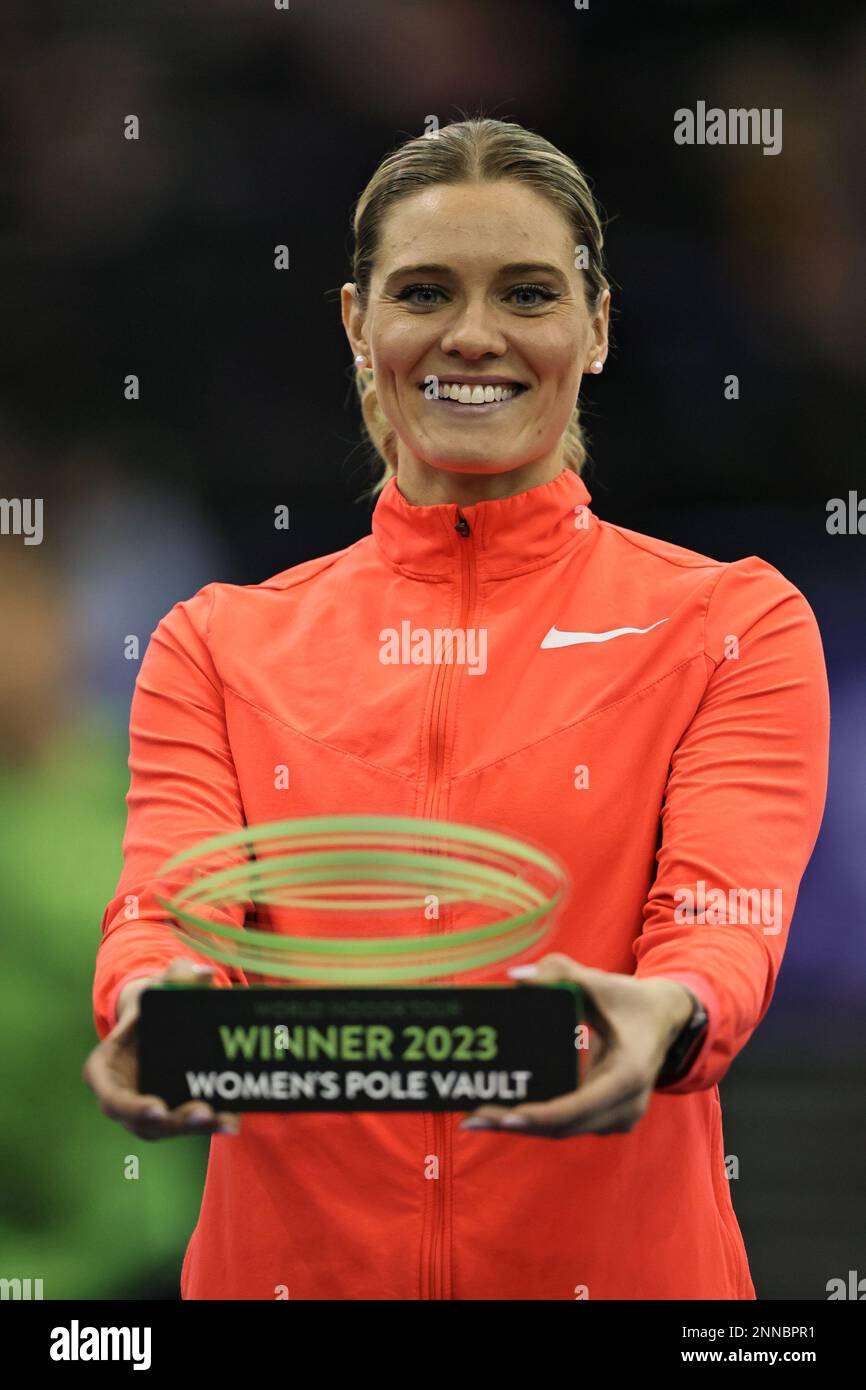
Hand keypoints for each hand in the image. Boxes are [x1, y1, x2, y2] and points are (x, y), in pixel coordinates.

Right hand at [82, 958, 240, 1140]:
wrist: (158, 1019)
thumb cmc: (152, 1003)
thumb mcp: (160, 985)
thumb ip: (178, 976)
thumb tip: (204, 974)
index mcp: (104, 1068)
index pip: (112, 1096)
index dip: (132, 1107)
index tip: (158, 1108)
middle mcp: (119, 1096)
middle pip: (143, 1121)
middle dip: (175, 1122)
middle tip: (203, 1112)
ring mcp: (141, 1109)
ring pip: (166, 1128)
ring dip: (195, 1128)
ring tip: (226, 1120)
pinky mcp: (166, 1113)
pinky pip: (183, 1124)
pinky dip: (207, 1125)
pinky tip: (231, 1118)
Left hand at [460, 953, 695, 1138]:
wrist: (665, 1019)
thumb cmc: (630, 999)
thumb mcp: (600, 981)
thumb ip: (561, 973)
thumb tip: (516, 978)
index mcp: (627, 1074)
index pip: (578, 1106)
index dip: (541, 1114)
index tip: (506, 1114)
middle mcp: (626, 1105)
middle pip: (564, 1126)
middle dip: (516, 1123)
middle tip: (472, 1119)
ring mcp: (620, 1117)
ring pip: (563, 1130)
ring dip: (522, 1126)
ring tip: (477, 1119)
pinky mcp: (609, 1118)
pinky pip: (568, 1124)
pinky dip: (537, 1120)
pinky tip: (502, 1113)